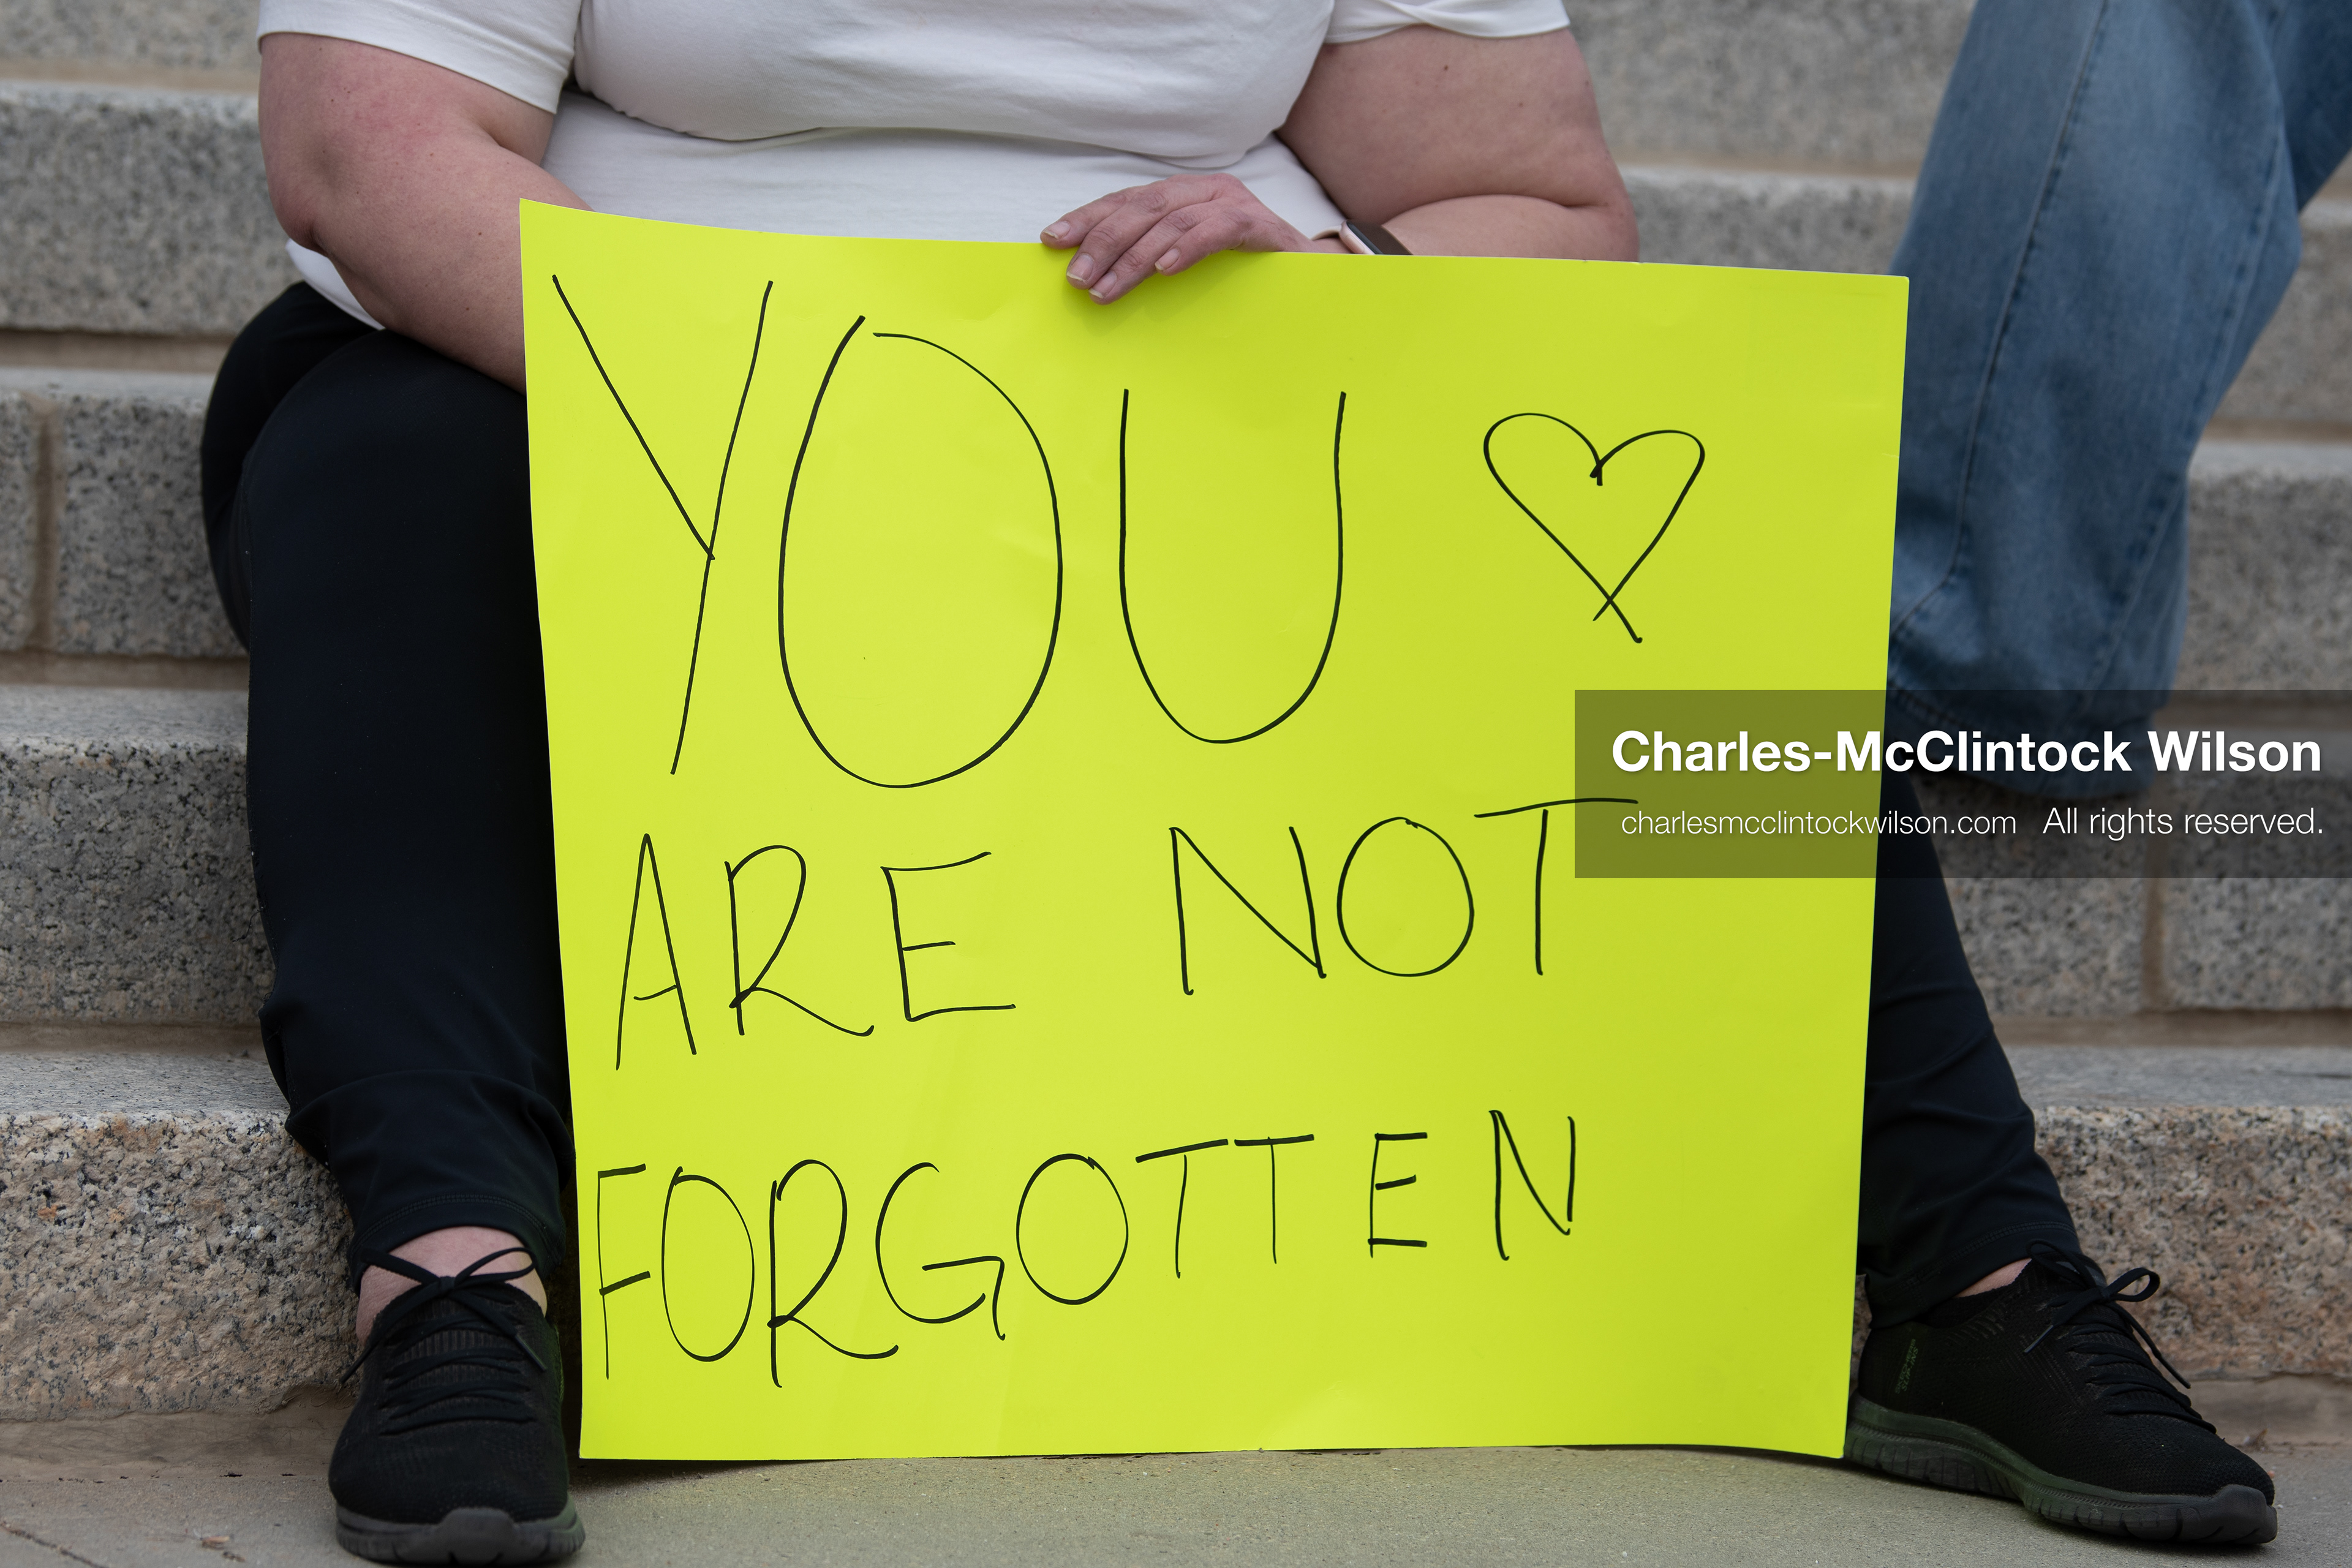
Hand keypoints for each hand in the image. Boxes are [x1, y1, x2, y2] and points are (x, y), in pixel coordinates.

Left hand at [1041, 174, 1337, 302]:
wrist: (1312, 281)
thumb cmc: (1242, 278)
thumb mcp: (1189, 264)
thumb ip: (1150, 259)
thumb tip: (1093, 279)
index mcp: (1182, 196)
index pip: (1125, 201)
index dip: (1087, 218)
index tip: (1052, 241)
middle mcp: (1205, 190)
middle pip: (1141, 207)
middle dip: (1102, 242)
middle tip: (1076, 277)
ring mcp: (1234, 203)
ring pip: (1170, 220)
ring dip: (1133, 257)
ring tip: (1106, 289)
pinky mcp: (1260, 225)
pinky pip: (1216, 230)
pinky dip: (1186, 248)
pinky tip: (1162, 270)